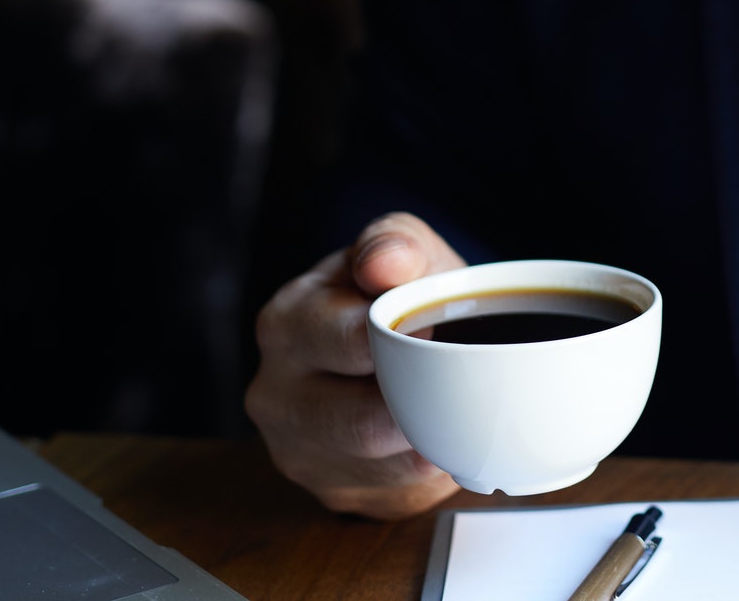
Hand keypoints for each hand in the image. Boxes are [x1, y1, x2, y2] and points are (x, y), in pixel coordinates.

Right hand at [245, 212, 465, 517]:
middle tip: (463, 383)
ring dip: (433, 439)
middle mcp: (275, 394)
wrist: (396, 342)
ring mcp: (298, 451)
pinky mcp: (334, 491)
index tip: (444, 334)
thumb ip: (396, 244)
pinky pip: (397, 493)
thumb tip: (383, 264)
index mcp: (286, 323)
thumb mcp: (403, 250)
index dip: (411, 341)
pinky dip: (431, 468)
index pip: (352, 342)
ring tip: (456, 405)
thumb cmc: (399, 293)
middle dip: (423, 404)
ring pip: (387, 465)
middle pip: (364, 422)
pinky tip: (439, 434)